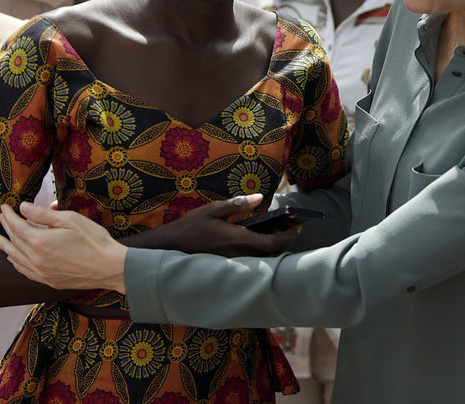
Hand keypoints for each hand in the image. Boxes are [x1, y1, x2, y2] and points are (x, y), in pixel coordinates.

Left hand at [0, 202, 127, 292]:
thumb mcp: (70, 220)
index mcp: (40, 241)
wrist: (109, 267)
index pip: (17, 226)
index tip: (4, 207)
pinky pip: (24, 271)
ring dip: (5, 247)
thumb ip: (43, 215)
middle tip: (0, 219)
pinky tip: (13, 258)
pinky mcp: (48, 281)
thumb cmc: (94, 240)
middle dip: (5, 228)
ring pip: (15, 258)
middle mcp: (35, 259)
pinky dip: (15, 263)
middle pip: (14, 241)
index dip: (9, 216)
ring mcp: (41, 272)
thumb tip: (23, 208)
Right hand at [158, 195, 301, 257]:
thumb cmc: (189, 227)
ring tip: (275, 233)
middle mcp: (238, 254)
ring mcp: (232, 263)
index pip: (272, 243)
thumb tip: (259, 198)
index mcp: (237, 238)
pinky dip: (259, 253)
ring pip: (261, 260)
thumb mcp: (212, 209)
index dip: (289, 236)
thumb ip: (237, 204)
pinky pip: (249, 262)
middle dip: (283, 243)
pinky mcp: (226, 266)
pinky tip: (256, 241)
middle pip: (270, 254)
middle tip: (289, 228)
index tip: (297, 227)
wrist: (167, 248)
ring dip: (271, 249)